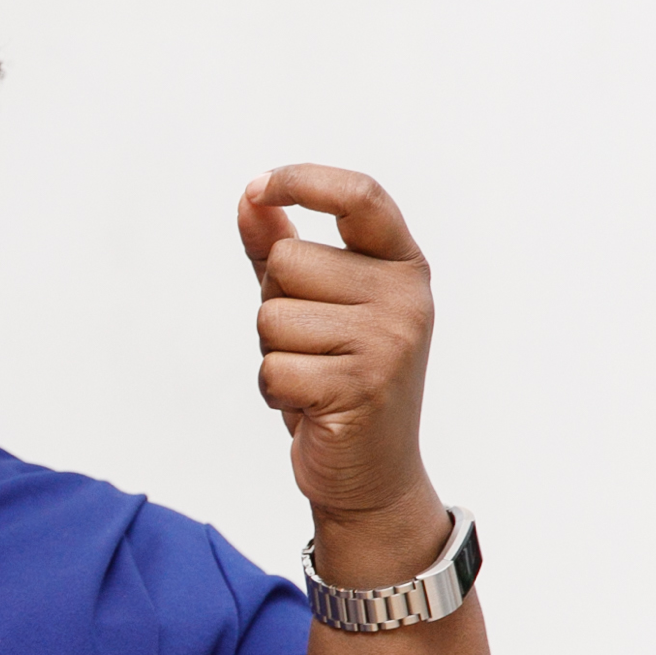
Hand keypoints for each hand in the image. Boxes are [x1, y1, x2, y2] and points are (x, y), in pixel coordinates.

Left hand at [237, 165, 437, 527]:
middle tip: (312, 348)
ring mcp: (389, 342)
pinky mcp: (362, 388)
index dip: (304, 181)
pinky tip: (310, 407)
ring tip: (314, 378)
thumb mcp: (315, 305)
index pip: (361, 196)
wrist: (372, 473)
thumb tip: (250, 200)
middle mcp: (406, 297)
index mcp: (402, 265)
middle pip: (288, 261)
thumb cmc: (337, 378)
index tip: (259, 187)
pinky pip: (272, 367)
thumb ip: (281, 249)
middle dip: (276, 305)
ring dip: (274, 352)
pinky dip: (274, 391)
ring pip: (272, 315)